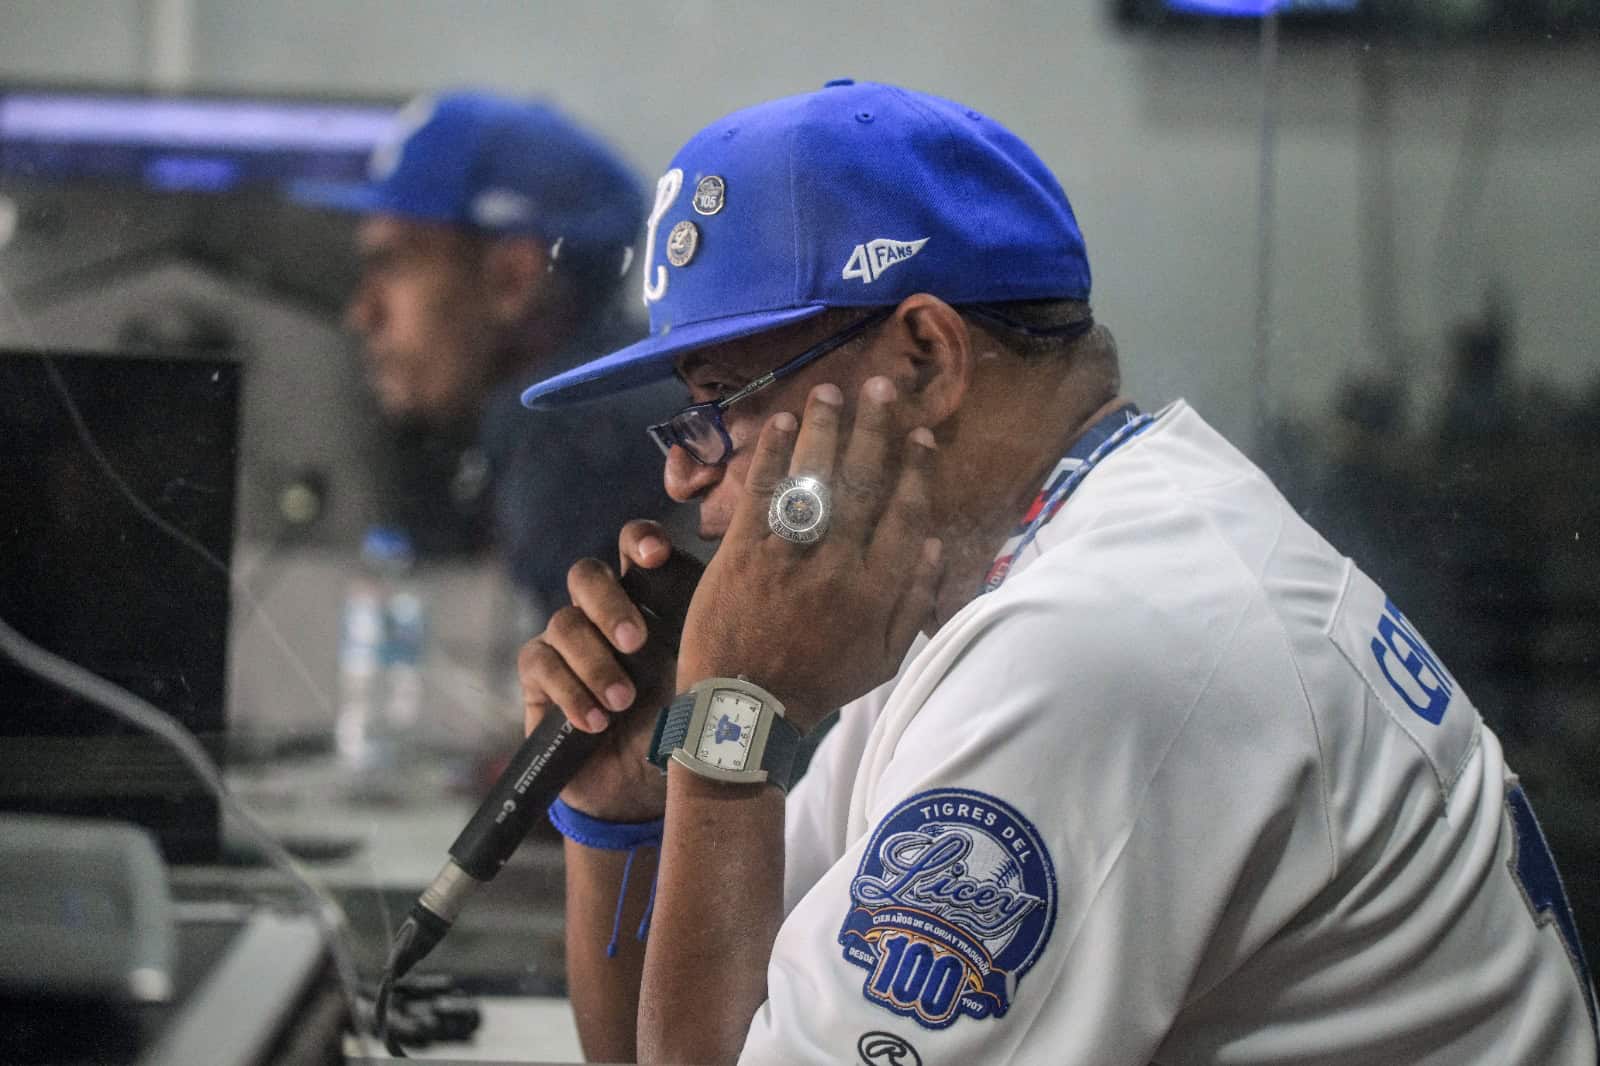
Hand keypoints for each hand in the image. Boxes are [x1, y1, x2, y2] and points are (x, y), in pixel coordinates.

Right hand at [518, 519, 701, 821]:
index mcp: (652, 598)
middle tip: (637, 642)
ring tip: (623, 702)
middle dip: (610, 604)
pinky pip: (540, 662)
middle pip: (587, 574)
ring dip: (595, 661)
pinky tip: (596, 723)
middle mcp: (607, 613)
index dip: (640, 541)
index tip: (656, 556)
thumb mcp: (708, 676)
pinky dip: (569, 691)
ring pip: (564, 621)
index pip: (636, 547)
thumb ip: (709, 630)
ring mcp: (571, 643)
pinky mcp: (542, 678)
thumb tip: (726, 591)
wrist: (655, 793)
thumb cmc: (693, 726)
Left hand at [676, 378, 943, 731]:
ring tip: (831, 392)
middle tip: (881, 387)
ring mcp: (787, 557)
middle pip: (861, 484)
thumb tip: (935, 543)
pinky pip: (761, 493)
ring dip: (824, 429)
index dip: (916, 470)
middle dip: (874, 430)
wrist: (743, 710)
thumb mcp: (884, 658)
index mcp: (876, 591)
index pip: (905, 515)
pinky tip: (781, 424)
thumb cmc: (818, 684)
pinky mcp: (741, 553)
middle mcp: (837, 566)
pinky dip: (771, 456)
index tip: (922, 436)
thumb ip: (914, 601)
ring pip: (812, 479)